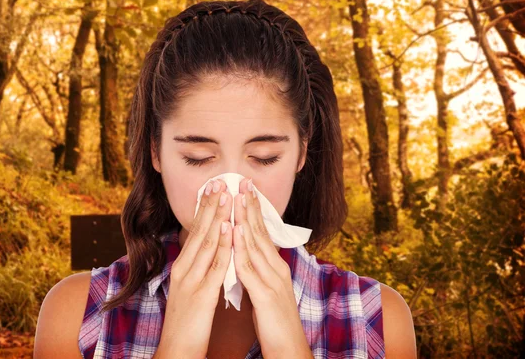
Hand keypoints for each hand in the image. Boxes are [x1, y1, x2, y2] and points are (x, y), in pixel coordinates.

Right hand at [155, 179, 232, 358]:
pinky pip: (215, 265)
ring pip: (207, 242)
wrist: (176, 350)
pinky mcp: (202, 293)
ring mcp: (192, 280)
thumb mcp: (188, 289)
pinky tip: (229, 229)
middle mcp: (185, 269)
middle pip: (199, 232)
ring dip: (218, 217)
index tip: (212, 190)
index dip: (204, 210)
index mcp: (182, 267)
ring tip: (226, 196)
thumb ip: (195, 269)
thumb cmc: (185, 321)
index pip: (194, 233)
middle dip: (210, 206)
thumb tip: (205, 251)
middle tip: (219, 182)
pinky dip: (223, 245)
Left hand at [232, 178, 312, 358]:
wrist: (289, 349)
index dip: (253, 210)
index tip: (245, 189)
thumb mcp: (267, 288)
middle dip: (250, 206)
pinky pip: (251, 268)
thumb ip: (258, 269)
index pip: (262, 232)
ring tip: (237, 198)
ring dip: (245, 219)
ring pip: (256, 244)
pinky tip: (235, 233)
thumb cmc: (275, 321)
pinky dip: (242, 248)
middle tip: (242, 182)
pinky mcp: (266, 294)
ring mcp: (273, 280)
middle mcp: (277, 268)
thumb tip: (246, 253)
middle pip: (261, 232)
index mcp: (275, 266)